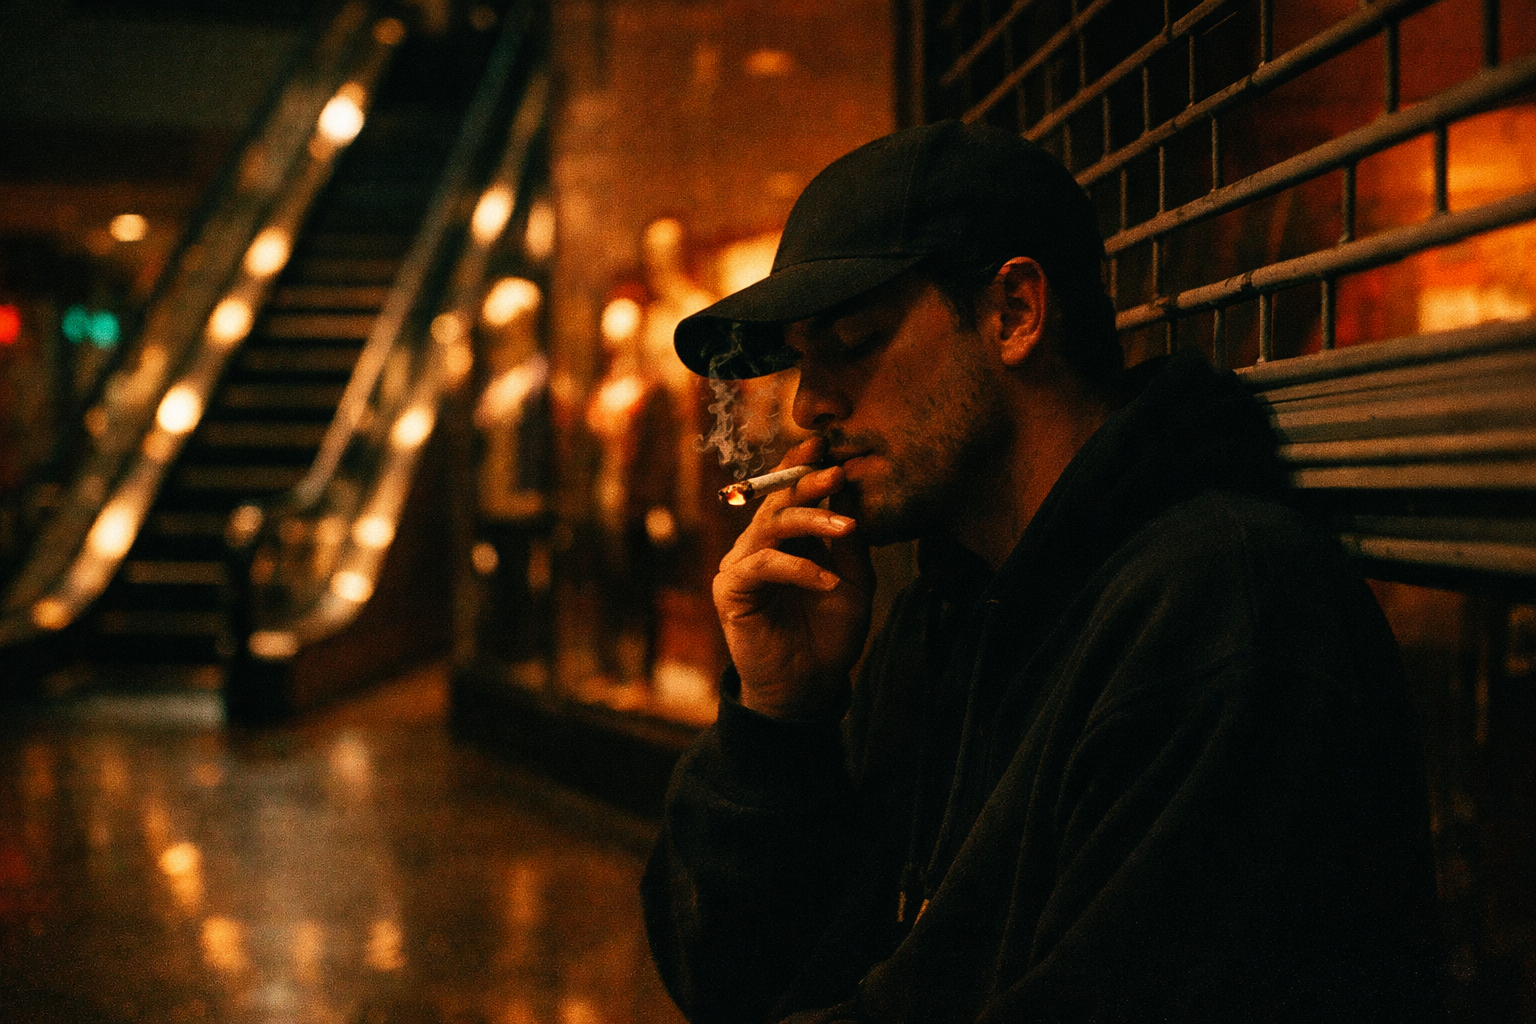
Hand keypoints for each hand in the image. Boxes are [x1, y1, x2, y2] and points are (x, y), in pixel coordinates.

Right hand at [713, 439, 874, 717]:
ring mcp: (742, 564)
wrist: (809, 686)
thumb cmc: (830, 634)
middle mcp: (760, 544)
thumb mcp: (855, 581)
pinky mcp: (732, 589)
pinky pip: (763, 565)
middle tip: (837, 472)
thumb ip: (851, 540)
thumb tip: (852, 489)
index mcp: (787, 537)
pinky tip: (827, 581)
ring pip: (771, 526)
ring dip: (811, 521)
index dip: (803, 465)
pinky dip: (799, 568)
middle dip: (808, 482)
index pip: (790, 491)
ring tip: (846, 530)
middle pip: (778, 500)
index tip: (828, 444)